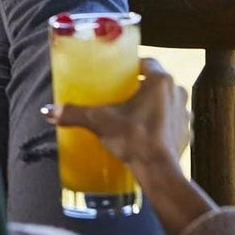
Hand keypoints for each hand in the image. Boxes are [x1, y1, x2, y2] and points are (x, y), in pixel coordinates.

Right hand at [48, 58, 189, 172]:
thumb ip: (74, 113)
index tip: (118, 74)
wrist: (159, 172)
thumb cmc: (134, 139)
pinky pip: (172, 122)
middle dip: (140, 86)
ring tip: (132, 113)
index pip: (147, 62)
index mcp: (159, 81)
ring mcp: (185, 114)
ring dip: (153, 104)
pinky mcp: (187, 134)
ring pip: (166, 101)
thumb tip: (48, 111)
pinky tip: (146, 132)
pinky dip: (161, 124)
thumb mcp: (99, 121)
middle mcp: (177, 93)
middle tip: (120, 94)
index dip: (132, 66)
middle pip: (156, 82)